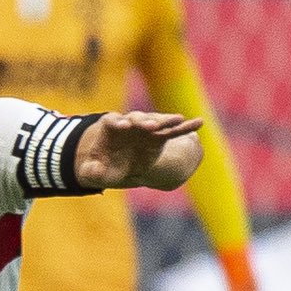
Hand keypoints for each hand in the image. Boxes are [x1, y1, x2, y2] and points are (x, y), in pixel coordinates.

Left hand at [74, 110, 202, 188]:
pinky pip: (173, 131)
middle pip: (135, 119)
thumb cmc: (103, 168)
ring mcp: (144, 129)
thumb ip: (91, 171)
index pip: (112, 120)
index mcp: (109, 128)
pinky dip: (185, 127)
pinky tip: (199, 122)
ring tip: (178, 119)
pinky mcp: (158, 137)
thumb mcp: (94, 172)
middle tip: (151, 125)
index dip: (117, 121)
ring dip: (166, 121)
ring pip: (156, 122)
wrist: (118, 169)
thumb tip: (92, 172)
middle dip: (143, 121)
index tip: (123, 126)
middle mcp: (128, 125)